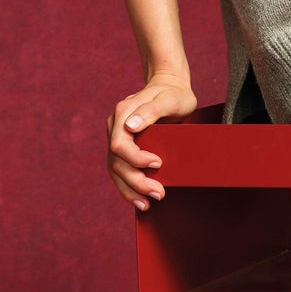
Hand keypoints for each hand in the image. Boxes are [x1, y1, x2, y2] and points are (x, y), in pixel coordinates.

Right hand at [107, 70, 197, 210]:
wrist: (170, 87)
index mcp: (123, 113)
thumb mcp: (170, 99)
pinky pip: (120, 170)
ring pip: (115, 169)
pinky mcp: (123, 147)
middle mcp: (115, 126)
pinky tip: (139, 199)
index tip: (158, 164)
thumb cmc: (174, 93)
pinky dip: (128, 186)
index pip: (120, 144)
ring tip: (147, 204)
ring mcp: (117, 137)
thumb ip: (151, 110)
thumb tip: (131, 126)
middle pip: (117, 161)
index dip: (136, 159)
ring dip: (130, 189)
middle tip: (159, 193)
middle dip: (136, 181)